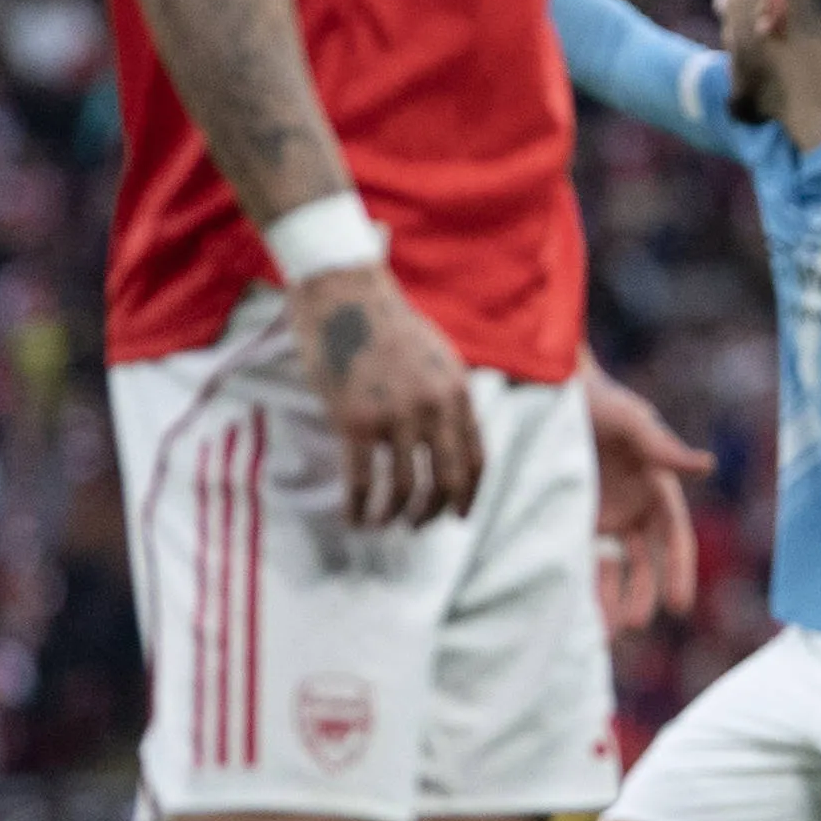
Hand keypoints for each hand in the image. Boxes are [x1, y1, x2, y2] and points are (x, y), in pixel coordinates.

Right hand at [289, 266, 481, 527]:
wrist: (344, 293)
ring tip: (382, 524)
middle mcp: (434, 409)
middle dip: (435, 513)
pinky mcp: (354, 421)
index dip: (468, 495)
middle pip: (447, 481)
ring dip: (395, 516)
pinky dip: (359, 509)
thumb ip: (448, 398)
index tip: (458, 516)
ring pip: (404, 489)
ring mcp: (395, 417)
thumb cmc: (387, 324)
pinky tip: (353, 519)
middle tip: (419, 526)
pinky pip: (362, 482)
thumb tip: (451, 439)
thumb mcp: (437, 358)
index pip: (476, 460)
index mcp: (458, 394)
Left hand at [583, 361, 712, 632]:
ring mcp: (602, 518)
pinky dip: (579, 585)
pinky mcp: (570, 521)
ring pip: (613, 571)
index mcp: (657, 491)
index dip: (679, 572)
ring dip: (611, 601)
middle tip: (632, 627)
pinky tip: (573, 610)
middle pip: (645, 565)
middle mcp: (634, 510)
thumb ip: (663, 447)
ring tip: (603, 634)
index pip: (675, 540)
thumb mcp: (631, 422)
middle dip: (641, 597)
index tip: (678, 606)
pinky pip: (578, 561)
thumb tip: (707, 466)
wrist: (550, 392)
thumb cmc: (599, 401)